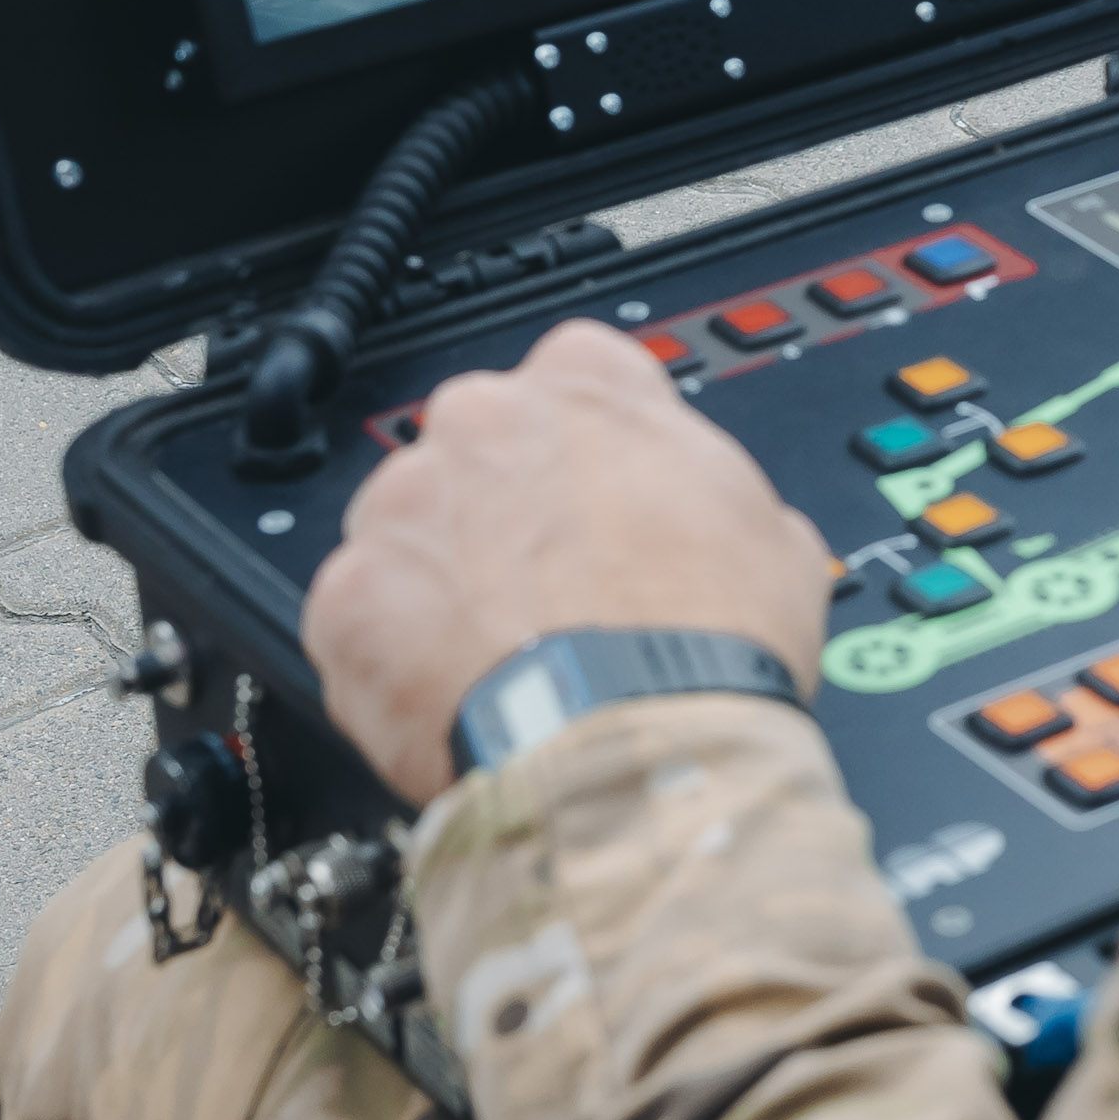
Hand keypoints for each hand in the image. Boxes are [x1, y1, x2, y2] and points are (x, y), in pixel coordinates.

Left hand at [302, 318, 838, 803]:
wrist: (639, 749)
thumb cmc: (710, 642)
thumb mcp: (772, 531)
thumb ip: (707, 489)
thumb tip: (703, 522)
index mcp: (589, 385)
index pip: (572, 370)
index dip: (585, 444)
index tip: (591, 492)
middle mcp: (482, 423)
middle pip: (475, 446)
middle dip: (500, 507)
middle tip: (544, 585)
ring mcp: (403, 507)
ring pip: (406, 529)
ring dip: (439, 578)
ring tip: (497, 656)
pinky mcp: (345, 599)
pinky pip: (354, 617)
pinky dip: (388, 656)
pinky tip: (447, 697)